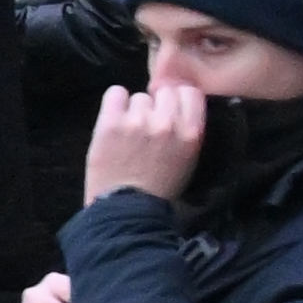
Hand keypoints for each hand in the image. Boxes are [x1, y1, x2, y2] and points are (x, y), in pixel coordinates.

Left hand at [78, 75, 204, 205]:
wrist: (127, 211)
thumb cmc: (159, 190)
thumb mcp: (187, 160)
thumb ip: (186, 130)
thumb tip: (175, 103)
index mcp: (191, 133)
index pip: (190, 92)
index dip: (179, 98)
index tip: (170, 109)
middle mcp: (167, 122)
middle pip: (164, 92)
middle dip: (157, 105)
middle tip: (147, 125)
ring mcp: (138, 121)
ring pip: (138, 97)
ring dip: (134, 110)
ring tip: (128, 134)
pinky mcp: (111, 123)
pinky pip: (115, 93)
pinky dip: (114, 104)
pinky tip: (114, 121)